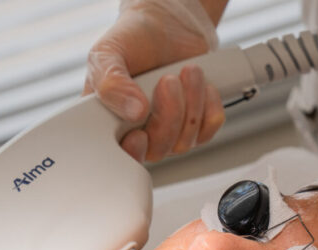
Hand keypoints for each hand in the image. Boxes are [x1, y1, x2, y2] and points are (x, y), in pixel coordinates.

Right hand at [83, 1, 225, 161]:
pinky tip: (201, 84)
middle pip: (158, 151)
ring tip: (187, 72)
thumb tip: (134, 110)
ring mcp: (169, 130)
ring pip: (185, 142)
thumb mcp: (108, 53)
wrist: (165, 24)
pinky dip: (209, 105)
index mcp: (110, 121)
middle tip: (168, 81)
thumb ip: (111, 82)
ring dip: (191, 104)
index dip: (133, 153)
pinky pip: (209, 130)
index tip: (139, 134)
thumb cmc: (131, 40)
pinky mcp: (195, 123)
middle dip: (169, 115)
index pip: (121, 156)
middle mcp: (139, 131)